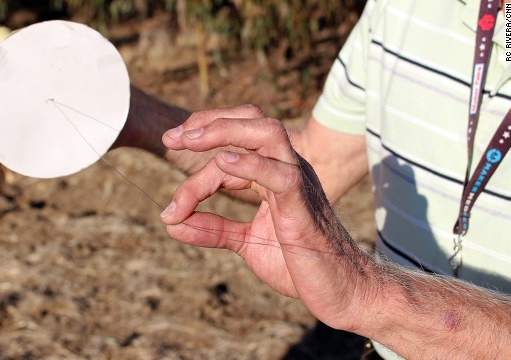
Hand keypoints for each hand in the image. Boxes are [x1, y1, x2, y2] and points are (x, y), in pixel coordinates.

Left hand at [160, 105, 376, 331]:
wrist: (341, 292)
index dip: (200, 145)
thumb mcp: (247, 244)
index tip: (169, 148)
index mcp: (273, 176)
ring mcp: (298, 184)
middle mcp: (287, 170)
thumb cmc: (301, 265)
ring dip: (225, 131)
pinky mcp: (303, 206)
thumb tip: (172, 224)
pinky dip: (251, 164)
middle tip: (173, 137)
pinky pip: (280, 174)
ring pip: (267, 134)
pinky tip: (223, 163)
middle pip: (253, 122)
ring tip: (189, 140)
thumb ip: (213, 229)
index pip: (233, 147)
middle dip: (210, 122)